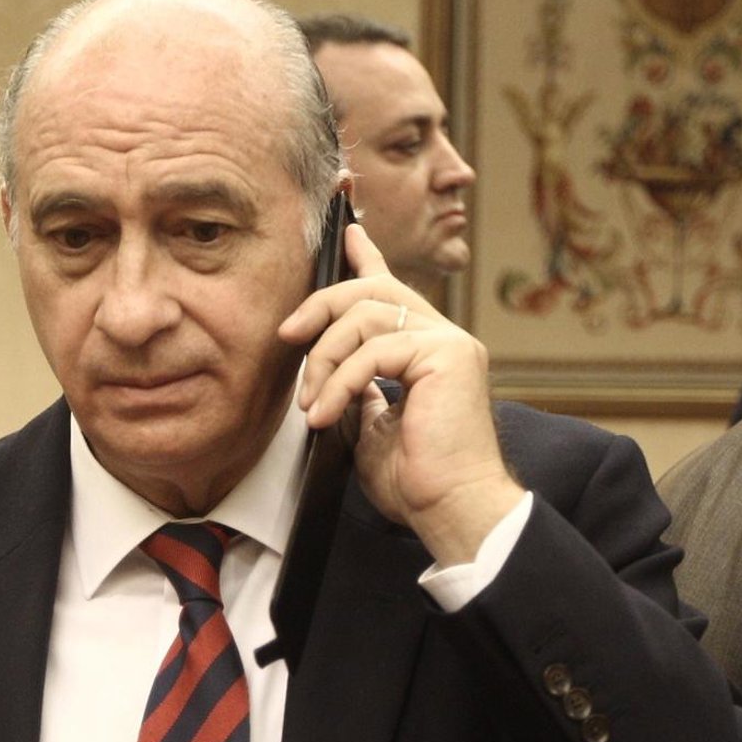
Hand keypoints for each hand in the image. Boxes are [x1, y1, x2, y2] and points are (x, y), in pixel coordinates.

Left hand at [279, 223, 523, 565]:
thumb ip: (358, 393)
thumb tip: (331, 377)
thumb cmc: (419, 482)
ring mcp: (449, 343)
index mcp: (428, 350)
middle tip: (288, 336)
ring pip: (367, 315)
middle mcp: (443, 338)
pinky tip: (324, 414)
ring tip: (309, 404)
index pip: (392, 288)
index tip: (345, 231)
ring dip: (324, 358)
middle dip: (321, 307)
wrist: (453, 510)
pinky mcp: (448, 356)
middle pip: (372, 290)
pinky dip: (340, 381)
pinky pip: (376, 351)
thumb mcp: (371, 429)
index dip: (366, 256)